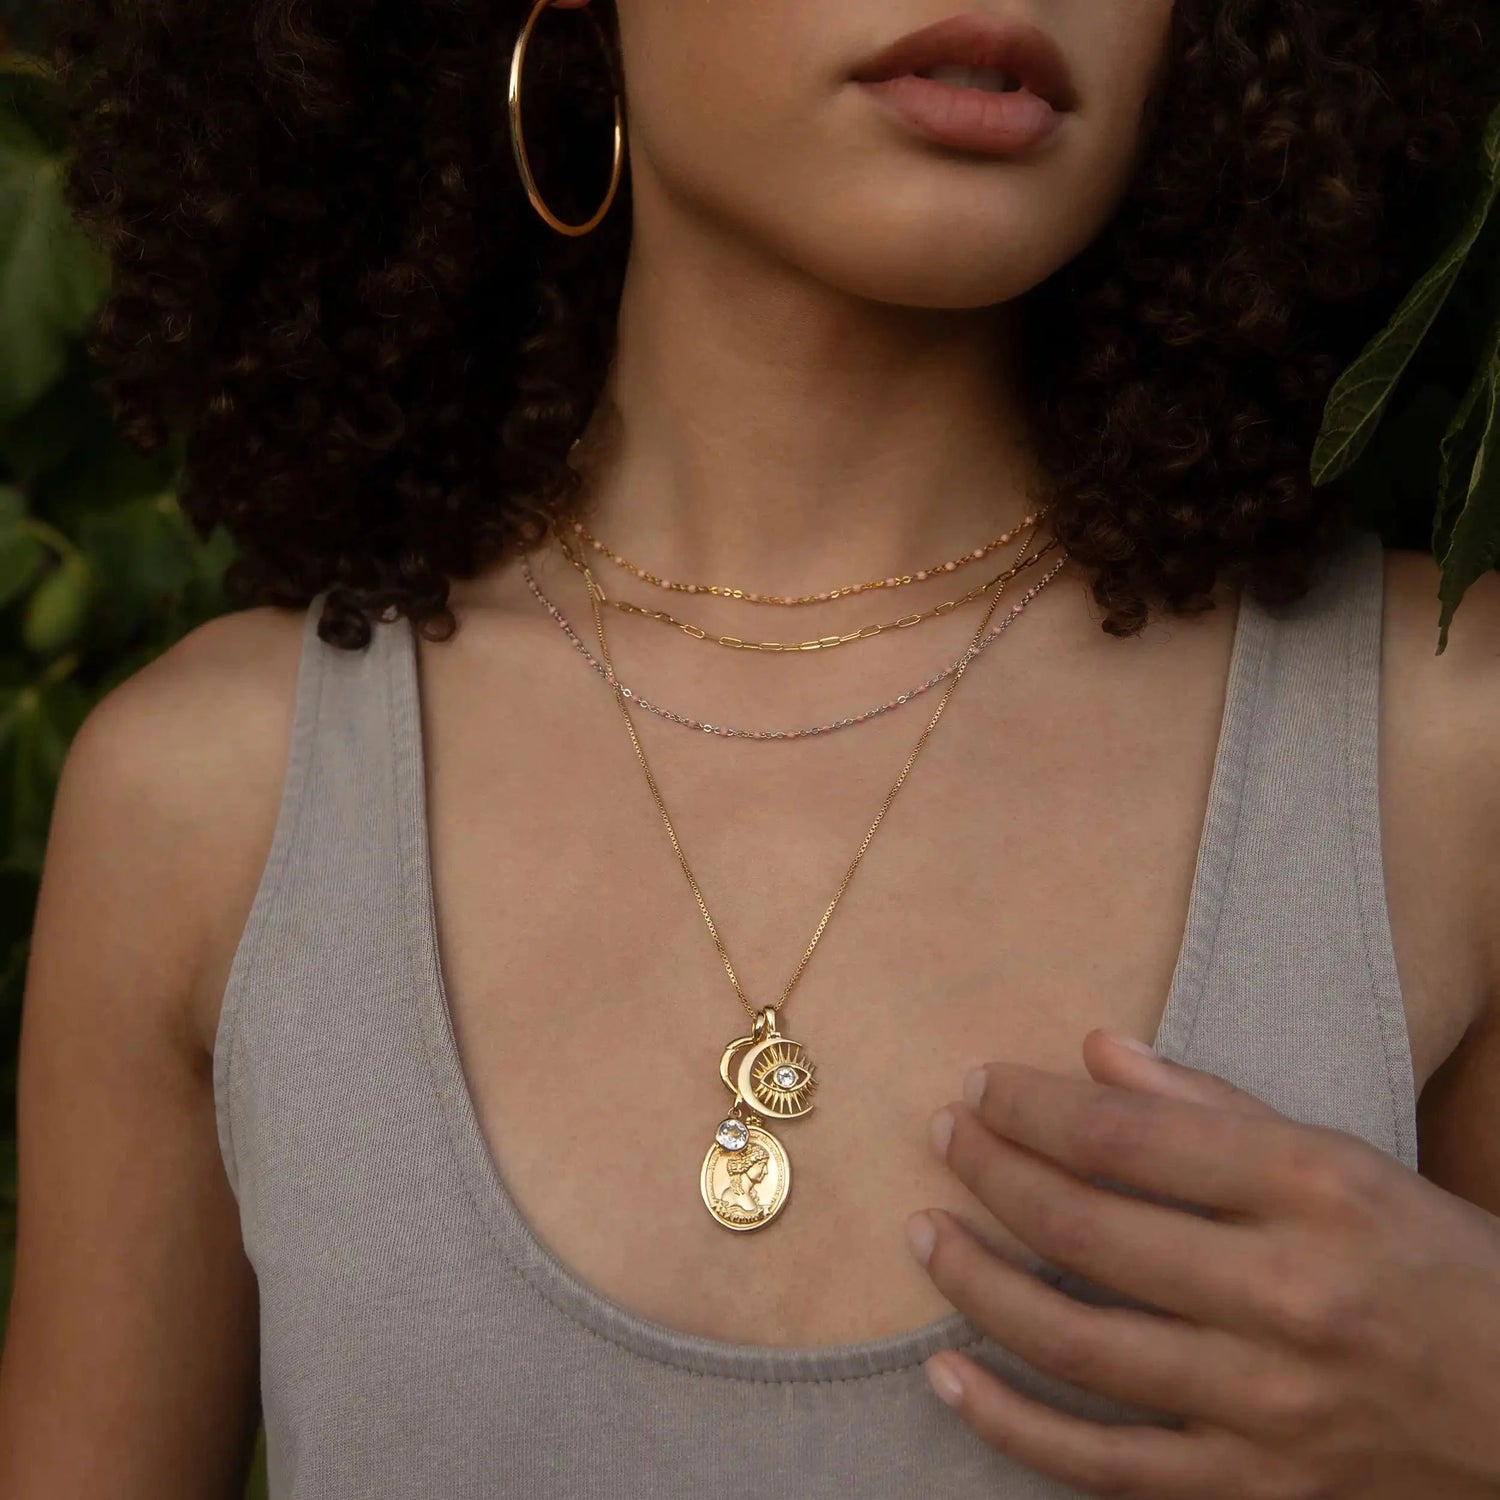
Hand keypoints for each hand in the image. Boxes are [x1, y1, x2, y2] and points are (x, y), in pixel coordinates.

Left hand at [906, 1028, 1499, 1498]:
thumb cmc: (1432, 1261)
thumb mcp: (1345, 1159)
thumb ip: (1214, 1103)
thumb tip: (1095, 1051)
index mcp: (1312, 1189)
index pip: (1127, 1135)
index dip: (1031, 1105)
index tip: (980, 1085)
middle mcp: (1286, 1294)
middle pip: (1086, 1228)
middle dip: (990, 1172)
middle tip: (942, 1136)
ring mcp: (1267, 1405)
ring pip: (1077, 1344)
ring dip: (977, 1283)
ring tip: (924, 1235)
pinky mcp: (1256, 1491)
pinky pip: (1103, 1465)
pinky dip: (1010, 1424)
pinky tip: (946, 1372)